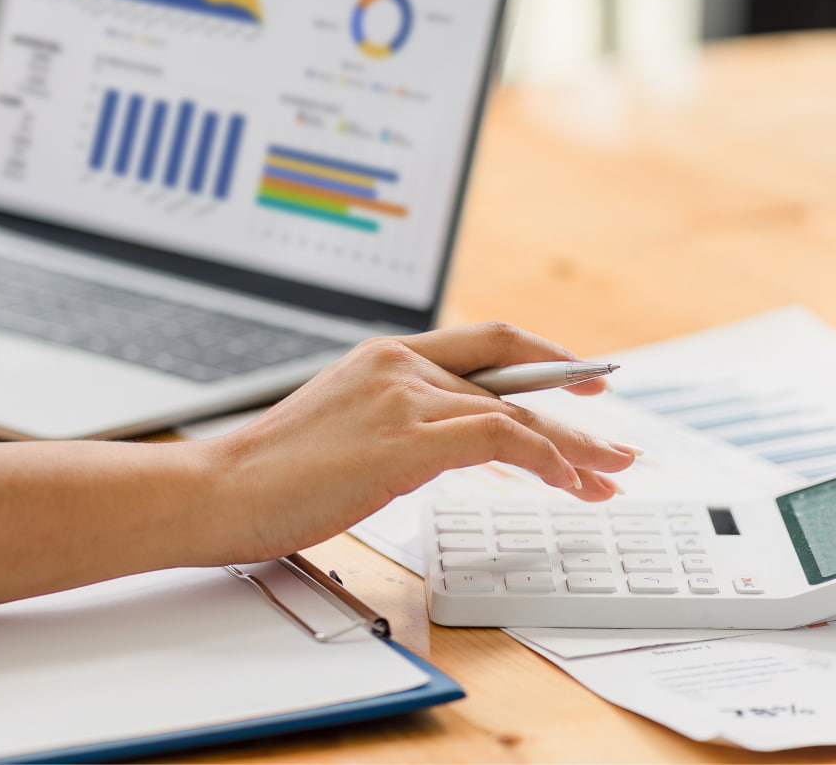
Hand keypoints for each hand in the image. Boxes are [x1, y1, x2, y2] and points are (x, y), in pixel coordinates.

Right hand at [204, 321, 637, 561]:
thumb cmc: (270, 478)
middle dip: (575, 412)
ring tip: (606, 478)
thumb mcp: (343, 434)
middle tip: (616, 447)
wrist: (219, 491)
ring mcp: (403, 396)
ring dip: (572, 448)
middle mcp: (399, 365)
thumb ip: (396, 427)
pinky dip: (544, 457)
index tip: (583, 378)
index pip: (484, 343)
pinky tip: (563, 481)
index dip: (543, 356)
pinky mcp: (407, 437)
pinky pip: (501, 436)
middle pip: (513, 377)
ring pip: (516, 410)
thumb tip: (441, 451)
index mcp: (383, 357)